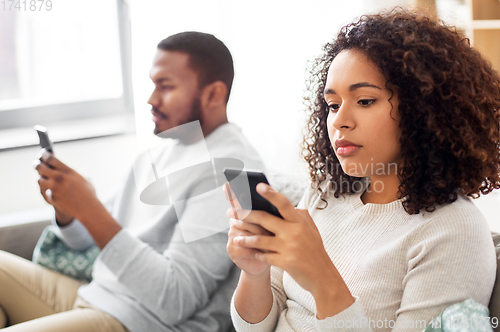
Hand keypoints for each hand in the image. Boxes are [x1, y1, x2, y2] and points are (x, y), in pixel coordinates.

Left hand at [34, 149, 97, 222]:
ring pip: (39, 180)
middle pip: (40, 167)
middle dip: (37, 164)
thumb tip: (74, 173)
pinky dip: (46, 190)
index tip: (42, 154)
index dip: (44, 155)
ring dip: (41, 179)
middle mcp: (59, 178)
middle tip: (36, 164)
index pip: (50, 158)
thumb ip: (75, 175)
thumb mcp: (84, 179)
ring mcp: (54, 188)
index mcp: (67, 171)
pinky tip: (50, 190)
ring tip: (43, 178)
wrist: (88, 208)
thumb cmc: (89, 193)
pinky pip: (44, 192)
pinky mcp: (52, 197)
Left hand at [232, 183, 353, 317]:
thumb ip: (297, 215)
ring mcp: (289, 247)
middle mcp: (294, 232)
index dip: (271, 194)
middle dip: (245, 214)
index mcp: (299, 221)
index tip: (258, 186)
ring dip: (245, 238)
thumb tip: (279, 203)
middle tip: (231, 212)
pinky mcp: (285, 262)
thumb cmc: (314, 249)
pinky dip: (255, 254)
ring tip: (235, 237)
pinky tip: (248, 252)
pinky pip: (264, 256)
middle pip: (264, 219)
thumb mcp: (310, 228)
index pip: (283, 203)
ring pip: (259, 239)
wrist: (323, 276)